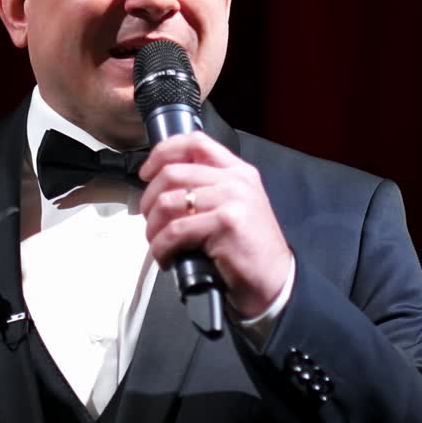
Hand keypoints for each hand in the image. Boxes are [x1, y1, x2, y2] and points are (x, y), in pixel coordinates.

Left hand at [138, 132, 292, 320]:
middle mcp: (236, 180)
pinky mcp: (226, 224)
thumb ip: (208, 189)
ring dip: (153, 227)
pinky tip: (167, 259)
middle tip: (149, 221)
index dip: (162, 153)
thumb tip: (161, 185)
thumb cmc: (248, 249)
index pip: (195, 142)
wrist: (274, 281)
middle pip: (172, 172)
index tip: (147, 173)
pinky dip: (162, 248)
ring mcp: (232, 200)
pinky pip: (175, 231)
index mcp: (238, 171)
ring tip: (158, 244)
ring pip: (168, 202)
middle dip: (149, 200)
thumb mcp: (234, 207)